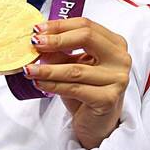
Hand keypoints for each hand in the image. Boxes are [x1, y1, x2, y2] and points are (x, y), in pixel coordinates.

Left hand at [24, 17, 130, 149]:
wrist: (97, 124)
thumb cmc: (86, 92)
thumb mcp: (73, 66)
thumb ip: (61, 52)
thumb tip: (39, 41)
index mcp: (114, 44)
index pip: (86, 25)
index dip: (60, 26)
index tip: (37, 29)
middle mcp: (121, 58)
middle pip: (86, 38)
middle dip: (56, 40)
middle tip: (34, 44)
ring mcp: (117, 79)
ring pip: (75, 68)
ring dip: (47, 68)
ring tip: (29, 69)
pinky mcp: (108, 98)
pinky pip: (74, 88)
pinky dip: (53, 85)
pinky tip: (39, 83)